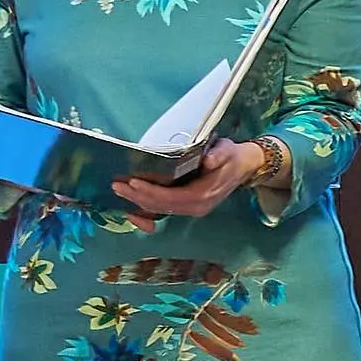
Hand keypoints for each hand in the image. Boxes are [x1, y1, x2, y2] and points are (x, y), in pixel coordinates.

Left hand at [111, 138, 265, 218]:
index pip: (171, 197)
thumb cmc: (232, 157)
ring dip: (138, 202)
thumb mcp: (227, 151)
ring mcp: (191, 208)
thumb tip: (208, 161)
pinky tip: (132, 206)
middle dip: (137, 198)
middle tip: (116, 185)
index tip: (133, 182)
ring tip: (119, 190)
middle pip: (161, 206)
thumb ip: (218, 155)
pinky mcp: (186, 205)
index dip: (151, 192)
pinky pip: (163, 210)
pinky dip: (146, 210)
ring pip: (160, 209)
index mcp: (203, 196)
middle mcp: (195, 207)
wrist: (244, 166)